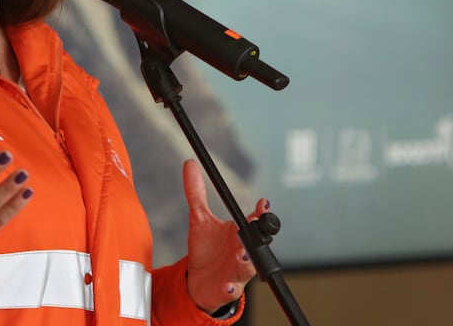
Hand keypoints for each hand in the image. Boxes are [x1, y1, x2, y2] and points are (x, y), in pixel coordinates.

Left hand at [181, 160, 269, 312]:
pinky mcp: (226, 288)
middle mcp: (242, 252)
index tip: (262, 203)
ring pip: (247, 267)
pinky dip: (230, 287)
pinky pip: (231, 289)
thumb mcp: (198, 219)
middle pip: (256, 244)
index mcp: (239, 234)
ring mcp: (237, 271)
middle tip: (253, 227)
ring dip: (246, 261)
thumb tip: (189, 163)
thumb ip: (196, 193)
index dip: (262, 213)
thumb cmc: (205, 249)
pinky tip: (228, 285)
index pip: (256, 222)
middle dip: (255, 236)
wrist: (197, 280)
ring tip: (241, 254)